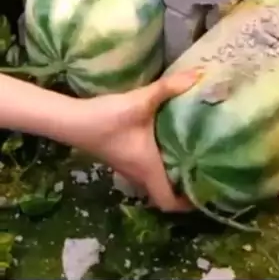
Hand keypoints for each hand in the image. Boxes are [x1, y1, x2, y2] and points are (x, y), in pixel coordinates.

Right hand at [72, 69, 202, 211]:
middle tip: (204, 172)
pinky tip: (166, 143)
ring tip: (191, 159)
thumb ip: (168, 88)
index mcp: (148, 169)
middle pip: (163, 195)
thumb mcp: (140, 101)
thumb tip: (200, 75)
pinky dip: (158, 164)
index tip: (206, 192)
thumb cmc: (107, 118)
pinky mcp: (121, 157)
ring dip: (170, 176)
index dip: (188, 204)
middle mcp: (139, 174)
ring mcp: (127, 167)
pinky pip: (145, 170)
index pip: (169, 202)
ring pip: (153, 182)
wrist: (71, 120)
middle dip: (183, 189)